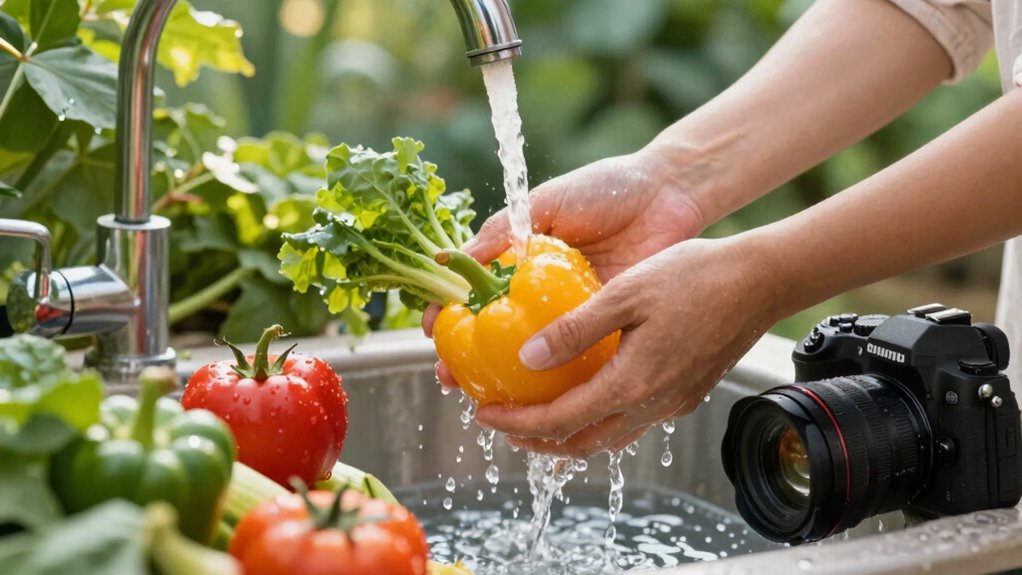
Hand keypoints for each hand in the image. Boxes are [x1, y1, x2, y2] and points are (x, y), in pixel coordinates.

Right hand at [424, 148, 707, 386]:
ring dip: (508, 381)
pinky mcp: (609, 328)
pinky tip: (541, 400)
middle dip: (468, 362)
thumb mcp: (547, 203)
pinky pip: (579, 359)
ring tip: (484, 398)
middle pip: (498, 336)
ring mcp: (576, 314)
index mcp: (525, 263)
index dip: (450, 315)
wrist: (670, 194)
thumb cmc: (607, 188)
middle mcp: (546, 294)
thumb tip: (453, 258)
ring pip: (535, 356)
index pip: (476, 294)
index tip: (432, 333)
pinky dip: (560, 381)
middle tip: (450, 379)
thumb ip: (504, 230)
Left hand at [474, 238, 778, 457]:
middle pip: (582, 443)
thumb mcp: (625, 294)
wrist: (762, 281)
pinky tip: (586, 396)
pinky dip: (598, 420)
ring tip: (535, 418)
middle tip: (502, 425)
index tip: (485, 414)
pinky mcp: (686, 394)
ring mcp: (672, 403)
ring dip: (568, 435)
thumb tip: (528, 358)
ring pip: (608, 437)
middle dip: (537, 442)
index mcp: (632, 383)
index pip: (560, 421)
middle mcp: (653, 405)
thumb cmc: (697, 277)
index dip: (517, 423)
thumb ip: (575, 330)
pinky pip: (631, 421)